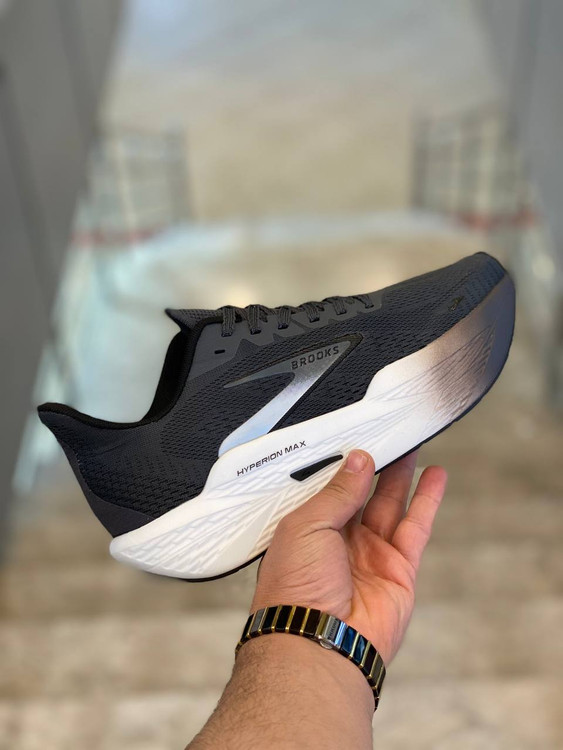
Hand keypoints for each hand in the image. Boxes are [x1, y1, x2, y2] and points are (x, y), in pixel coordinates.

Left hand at [251, 449, 446, 664]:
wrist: (319, 642)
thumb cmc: (295, 590)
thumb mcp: (306, 526)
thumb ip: (337, 492)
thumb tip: (358, 461)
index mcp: (307, 530)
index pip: (329, 488)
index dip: (344, 464)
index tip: (358, 438)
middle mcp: (338, 541)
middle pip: (361, 493)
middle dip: (375, 464)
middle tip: (388, 436)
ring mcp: (370, 554)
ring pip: (390, 504)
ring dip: (402, 475)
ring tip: (412, 446)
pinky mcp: (398, 569)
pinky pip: (416, 526)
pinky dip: (427, 501)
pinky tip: (434, 477)